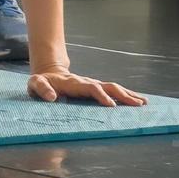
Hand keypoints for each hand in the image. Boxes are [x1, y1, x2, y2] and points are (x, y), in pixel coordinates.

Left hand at [26, 67, 147, 106]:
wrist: (48, 72)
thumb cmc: (42, 81)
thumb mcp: (35, 84)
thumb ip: (41, 89)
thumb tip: (52, 97)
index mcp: (74, 83)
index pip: (91, 88)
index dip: (101, 96)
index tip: (111, 105)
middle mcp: (87, 82)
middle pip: (108, 86)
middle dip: (122, 95)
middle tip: (137, 104)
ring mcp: (93, 84)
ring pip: (113, 87)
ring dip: (128, 95)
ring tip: (143, 103)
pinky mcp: (96, 88)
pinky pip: (113, 91)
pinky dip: (126, 95)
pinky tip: (137, 101)